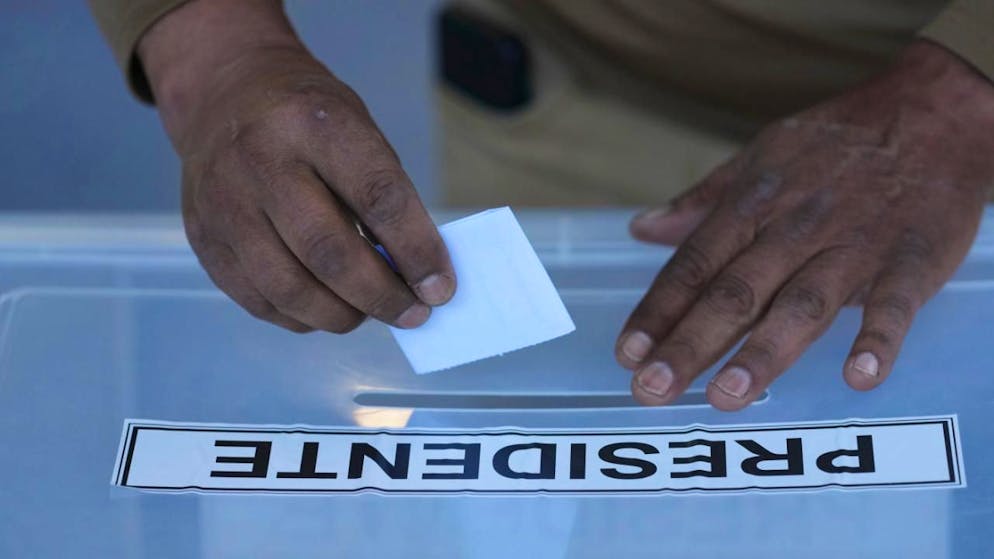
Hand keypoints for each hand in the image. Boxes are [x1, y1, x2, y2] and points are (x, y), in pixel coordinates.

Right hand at [139, 0, 454, 332]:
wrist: (225, 95)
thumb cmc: (307, 120)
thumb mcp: (356, 131)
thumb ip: (385, 198)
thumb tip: (415, 276)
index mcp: (314, 123)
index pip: (377, 196)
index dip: (416, 250)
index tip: (440, 288)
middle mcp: (260, 161)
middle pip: (328, 251)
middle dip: (381, 296)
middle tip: (413, 314)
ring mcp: (224, 203)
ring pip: (289, 288)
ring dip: (342, 315)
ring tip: (368, 312)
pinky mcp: (203, 239)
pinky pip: (259, 300)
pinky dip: (302, 317)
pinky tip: (326, 308)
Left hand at [617, 40, 993, 409]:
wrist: (933, 111)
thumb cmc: (836, 143)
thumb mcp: (760, 158)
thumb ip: (702, 202)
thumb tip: (642, 228)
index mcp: (753, 204)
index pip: (694, 265)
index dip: (659, 310)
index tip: (626, 352)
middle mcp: (794, 228)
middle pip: (734, 292)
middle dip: (690, 342)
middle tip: (652, 389)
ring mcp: (853, 245)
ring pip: (801, 303)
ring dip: (763, 351)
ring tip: (726, 395)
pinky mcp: (910, 259)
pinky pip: (894, 303)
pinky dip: (878, 338)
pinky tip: (859, 376)